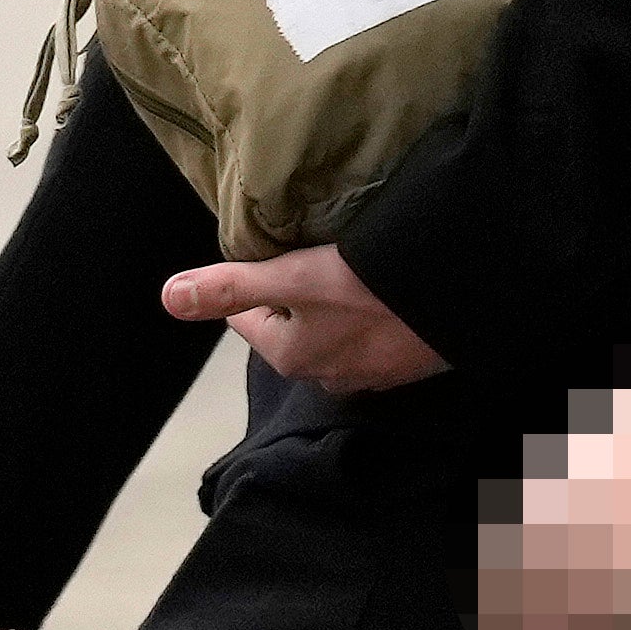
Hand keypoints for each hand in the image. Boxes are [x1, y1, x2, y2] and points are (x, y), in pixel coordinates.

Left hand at [166, 241, 449, 397]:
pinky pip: (382, 339)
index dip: (262, 280)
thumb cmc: (372, 290)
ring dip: (346, 309)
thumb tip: (167, 298)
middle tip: (330, 257)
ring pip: (340, 334)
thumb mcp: (294, 277)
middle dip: (305, 297)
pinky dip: (383, 319)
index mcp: (289, 357)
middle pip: (297, 326)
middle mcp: (325, 377)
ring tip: (365, 274)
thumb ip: (231, 287)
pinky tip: (397, 295)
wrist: (464, 300)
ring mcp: (373, 376)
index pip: (250, 317)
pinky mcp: (413, 367)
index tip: (288, 252)